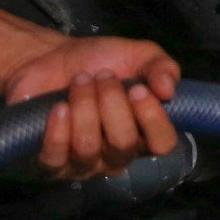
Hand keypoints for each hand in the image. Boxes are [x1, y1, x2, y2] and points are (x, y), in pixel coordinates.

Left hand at [2, 35, 179, 180]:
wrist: (51, 58)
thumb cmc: (101, 61)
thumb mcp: (141, 55)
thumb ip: (163, 68)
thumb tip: (169, 92)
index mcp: (144, 134)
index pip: (162, 144)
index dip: (152, 119)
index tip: (137, 88)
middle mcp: (117, 155)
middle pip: (123, 144)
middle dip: (111, 102)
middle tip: (102, 75)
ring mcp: (83, 164)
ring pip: (88, 147)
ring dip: (83, 106)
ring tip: (79, 82)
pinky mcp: (51, 164)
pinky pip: (56, 159)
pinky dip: (58, 129)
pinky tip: (59, 107)